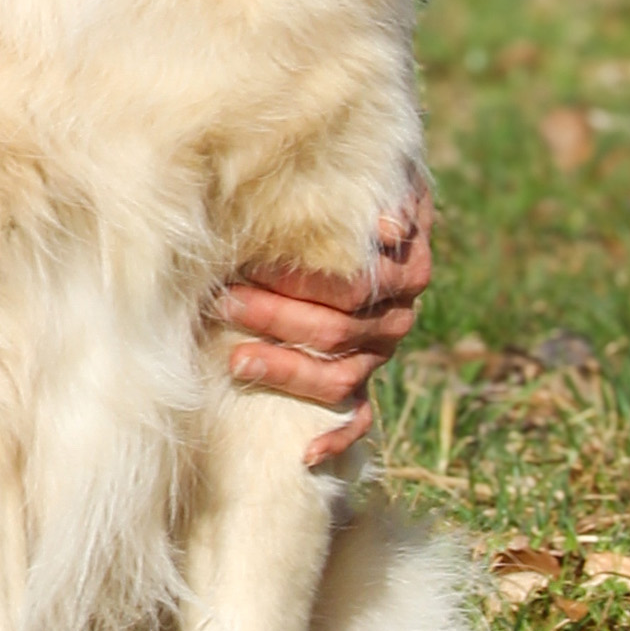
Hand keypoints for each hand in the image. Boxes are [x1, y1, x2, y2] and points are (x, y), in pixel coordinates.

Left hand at [215, 180, 434, 464]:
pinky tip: (306, 454)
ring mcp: (381, 354)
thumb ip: (386, 190)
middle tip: (222, 301)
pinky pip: (359, 419)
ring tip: (236, 361)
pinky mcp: (365, 380)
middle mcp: (397, 319)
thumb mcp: (383, 176)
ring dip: (287, 372)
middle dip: (276, 317)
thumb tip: (388, 227)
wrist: (379, 210)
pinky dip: (335, 438)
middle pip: (338, 331)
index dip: (301, 280)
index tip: (250, 265)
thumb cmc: (364, 187)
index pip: (353, 288)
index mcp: (407, 272)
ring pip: (339, 378)